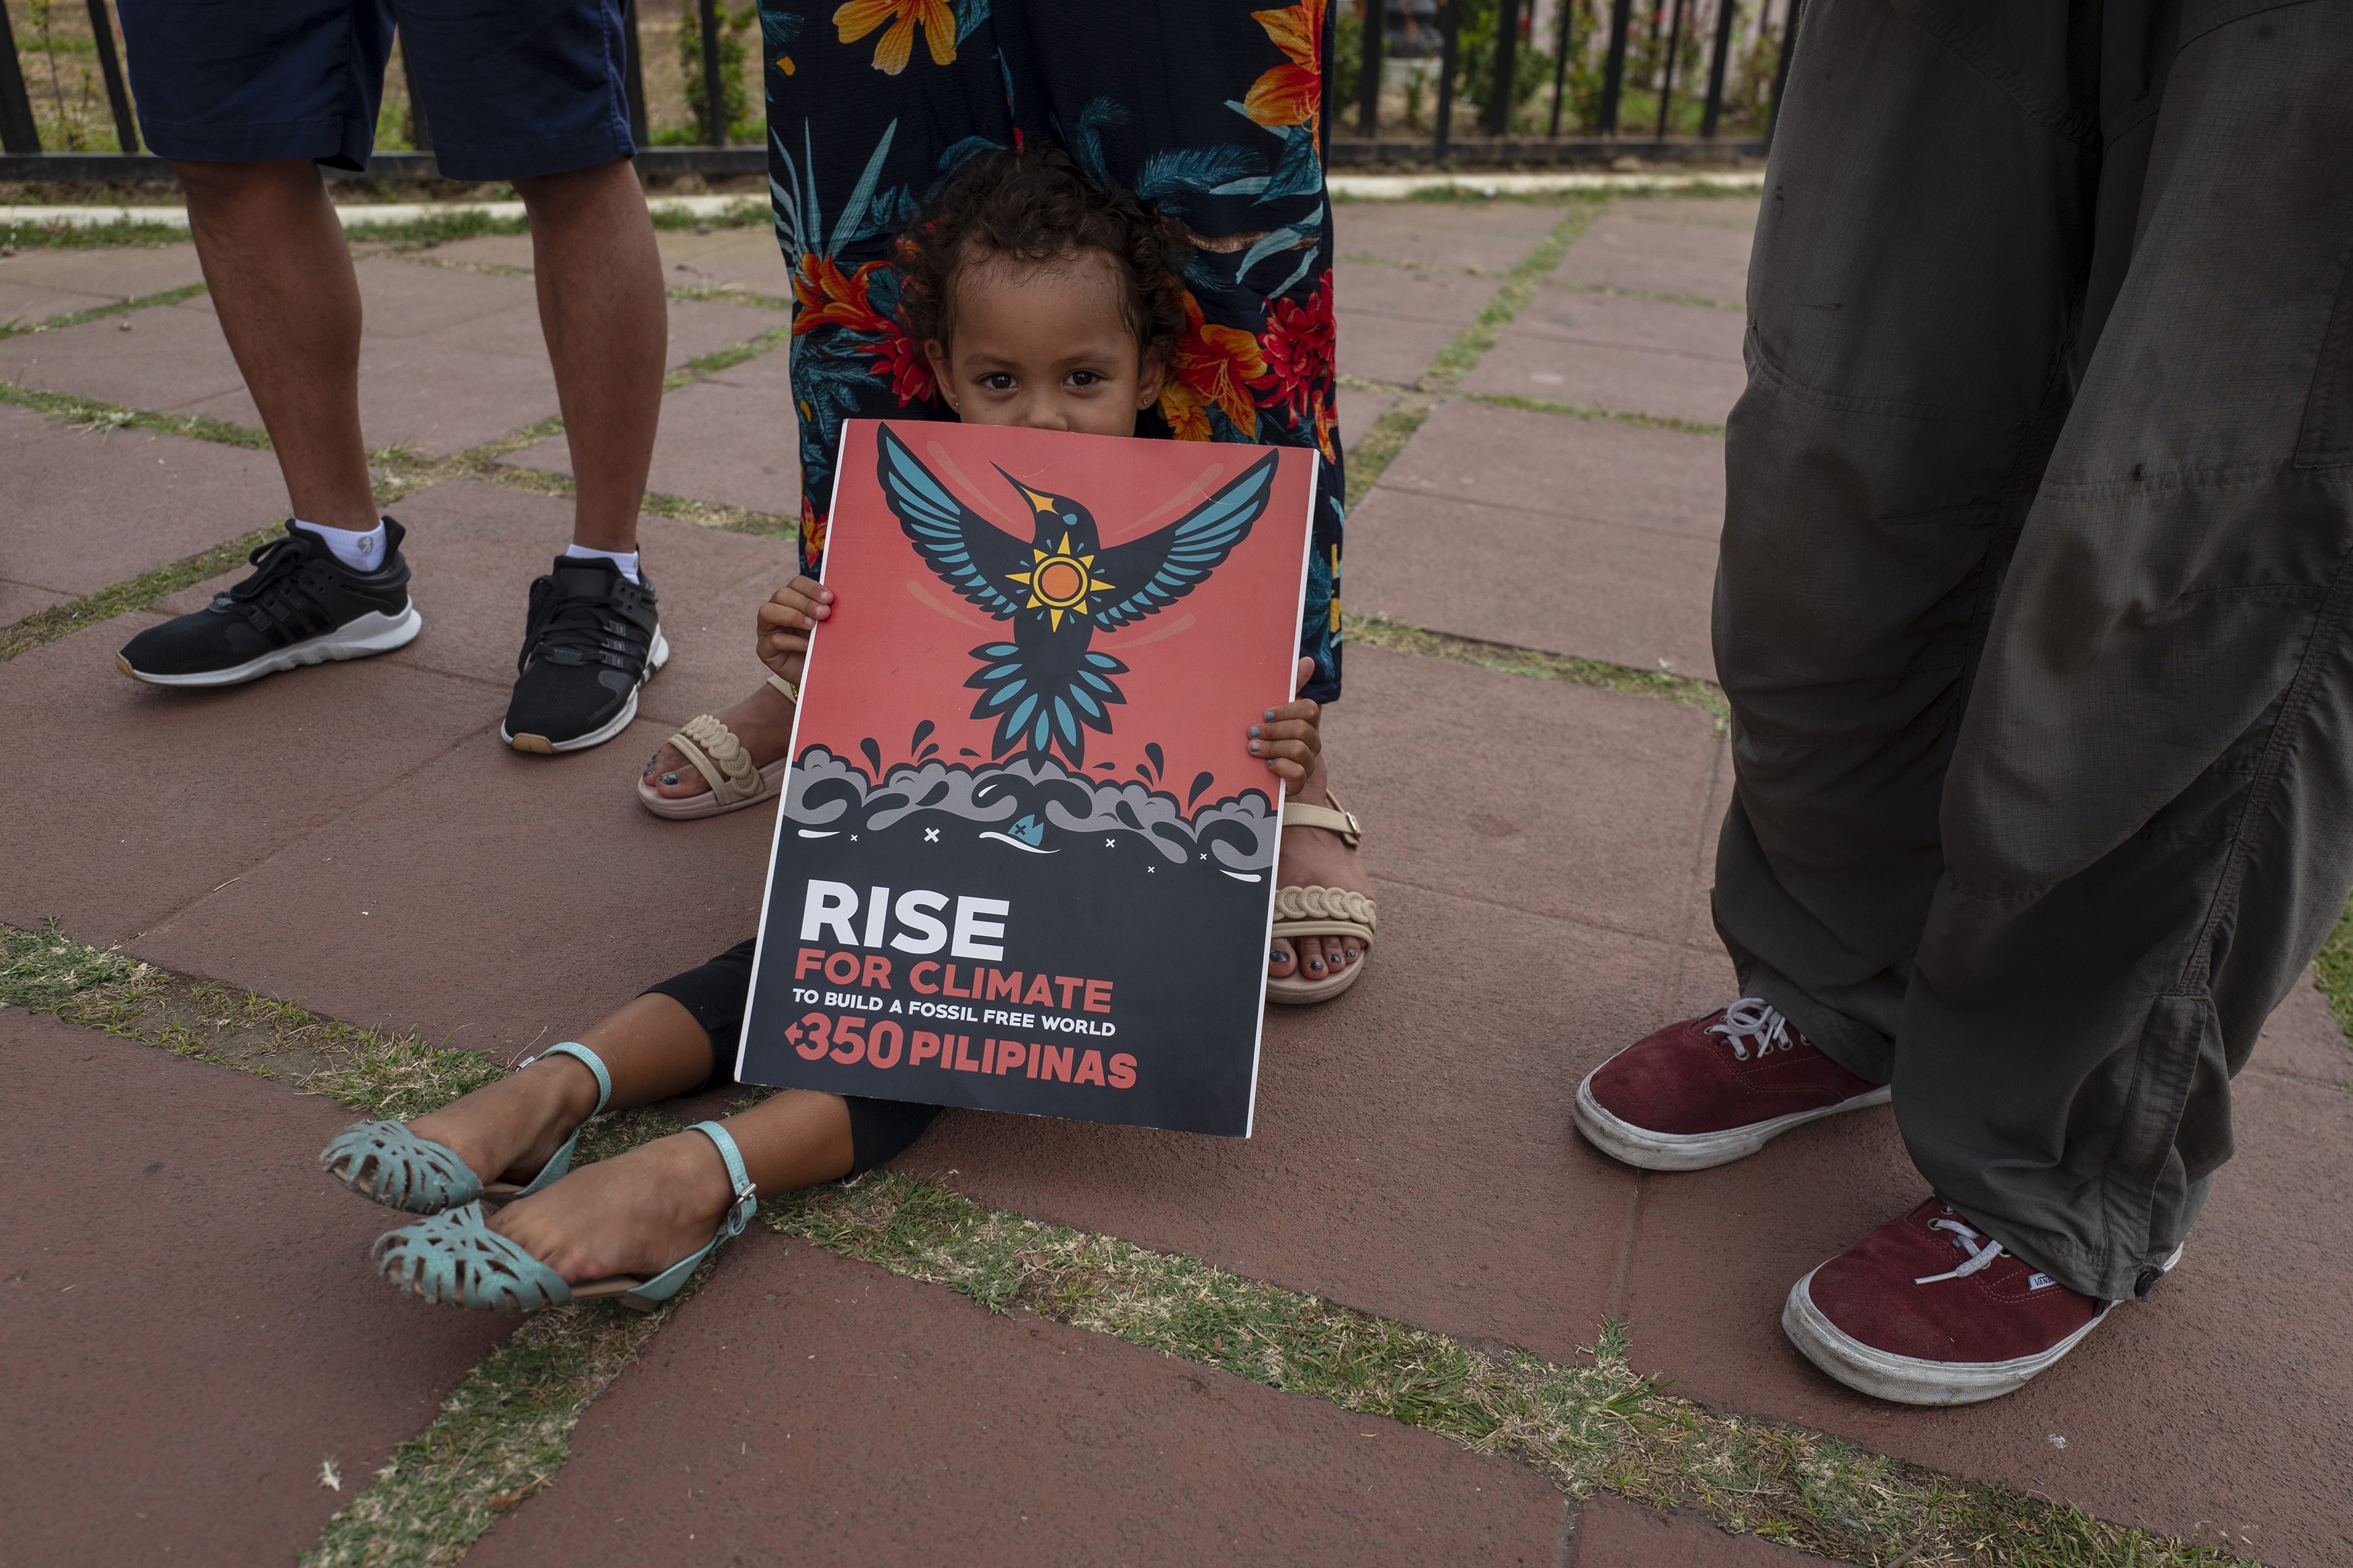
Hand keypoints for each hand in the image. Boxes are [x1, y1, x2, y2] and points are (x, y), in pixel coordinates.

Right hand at [756, 575, 833, 683]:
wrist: (817, 674)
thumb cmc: (823, 645)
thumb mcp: (828, 626)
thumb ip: (828, 612)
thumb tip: (836, 601)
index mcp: (793, 600)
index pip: (797, 584)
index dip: (811, 588)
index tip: (829, 598)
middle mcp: (776, 610)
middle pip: (781, 594)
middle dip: (805, 603)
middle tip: (824, 614)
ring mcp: (767, 629)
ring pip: (767, 611)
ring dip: (792, 616)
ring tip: (811, 626)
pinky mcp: (764, 649)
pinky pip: (772, 640)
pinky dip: (792, 641)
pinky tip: (807, 646)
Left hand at [1247, 657, 1321, 795]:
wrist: (1255, 778)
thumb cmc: (1264, 740)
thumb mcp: (1271, 714)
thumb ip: (1289, 688)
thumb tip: (1308, 660)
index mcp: (1305, 724)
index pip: (1310, 709)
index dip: (1287, 710)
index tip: (1265, 713)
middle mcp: (1310, 744)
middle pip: (1303, 729)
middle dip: (1274, 730)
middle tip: (1252, 732)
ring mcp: (1306, 765)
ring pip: (1300, 750)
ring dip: (1272, 747)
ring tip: (1253, 748)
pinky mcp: (1297, 785)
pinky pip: (1298, 773)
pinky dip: (1281, 767)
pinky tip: (1267, 766)